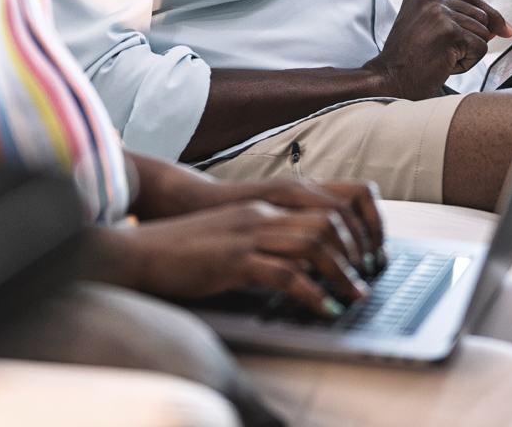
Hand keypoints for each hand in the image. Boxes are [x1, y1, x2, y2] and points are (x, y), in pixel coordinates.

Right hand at [99, 200, 372, 318]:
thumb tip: (305, 265)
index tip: (368, 254)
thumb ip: (269, 240)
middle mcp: (262, 213)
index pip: (327, 203)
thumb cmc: (187, 249)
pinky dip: (311, 293)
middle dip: (357, 250)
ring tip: (353, 294)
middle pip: (329, 220)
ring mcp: (248, 233)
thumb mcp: (235, 235)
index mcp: (264, 205)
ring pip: (314, 243)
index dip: (356, 228)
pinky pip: (285, 274)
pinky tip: (322, 307)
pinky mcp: (234, 259)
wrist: (144, 251)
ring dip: (342, 272)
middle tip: (367, 277)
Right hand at [365, 0, 511, 98]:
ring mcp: (440, 13)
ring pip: (482, 33)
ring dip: (467, 53)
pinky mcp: (450, 32)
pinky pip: (480, 48)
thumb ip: (457, 19)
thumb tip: (497, 26)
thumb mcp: (428, 29)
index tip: (504, 28)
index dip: (489, 13)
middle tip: (445, 55)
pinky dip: (467, 63)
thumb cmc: (408, 62)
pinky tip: (445, 65)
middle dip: (474, 39)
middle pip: (479, 14)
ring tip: (440, 59)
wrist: (389, 80)